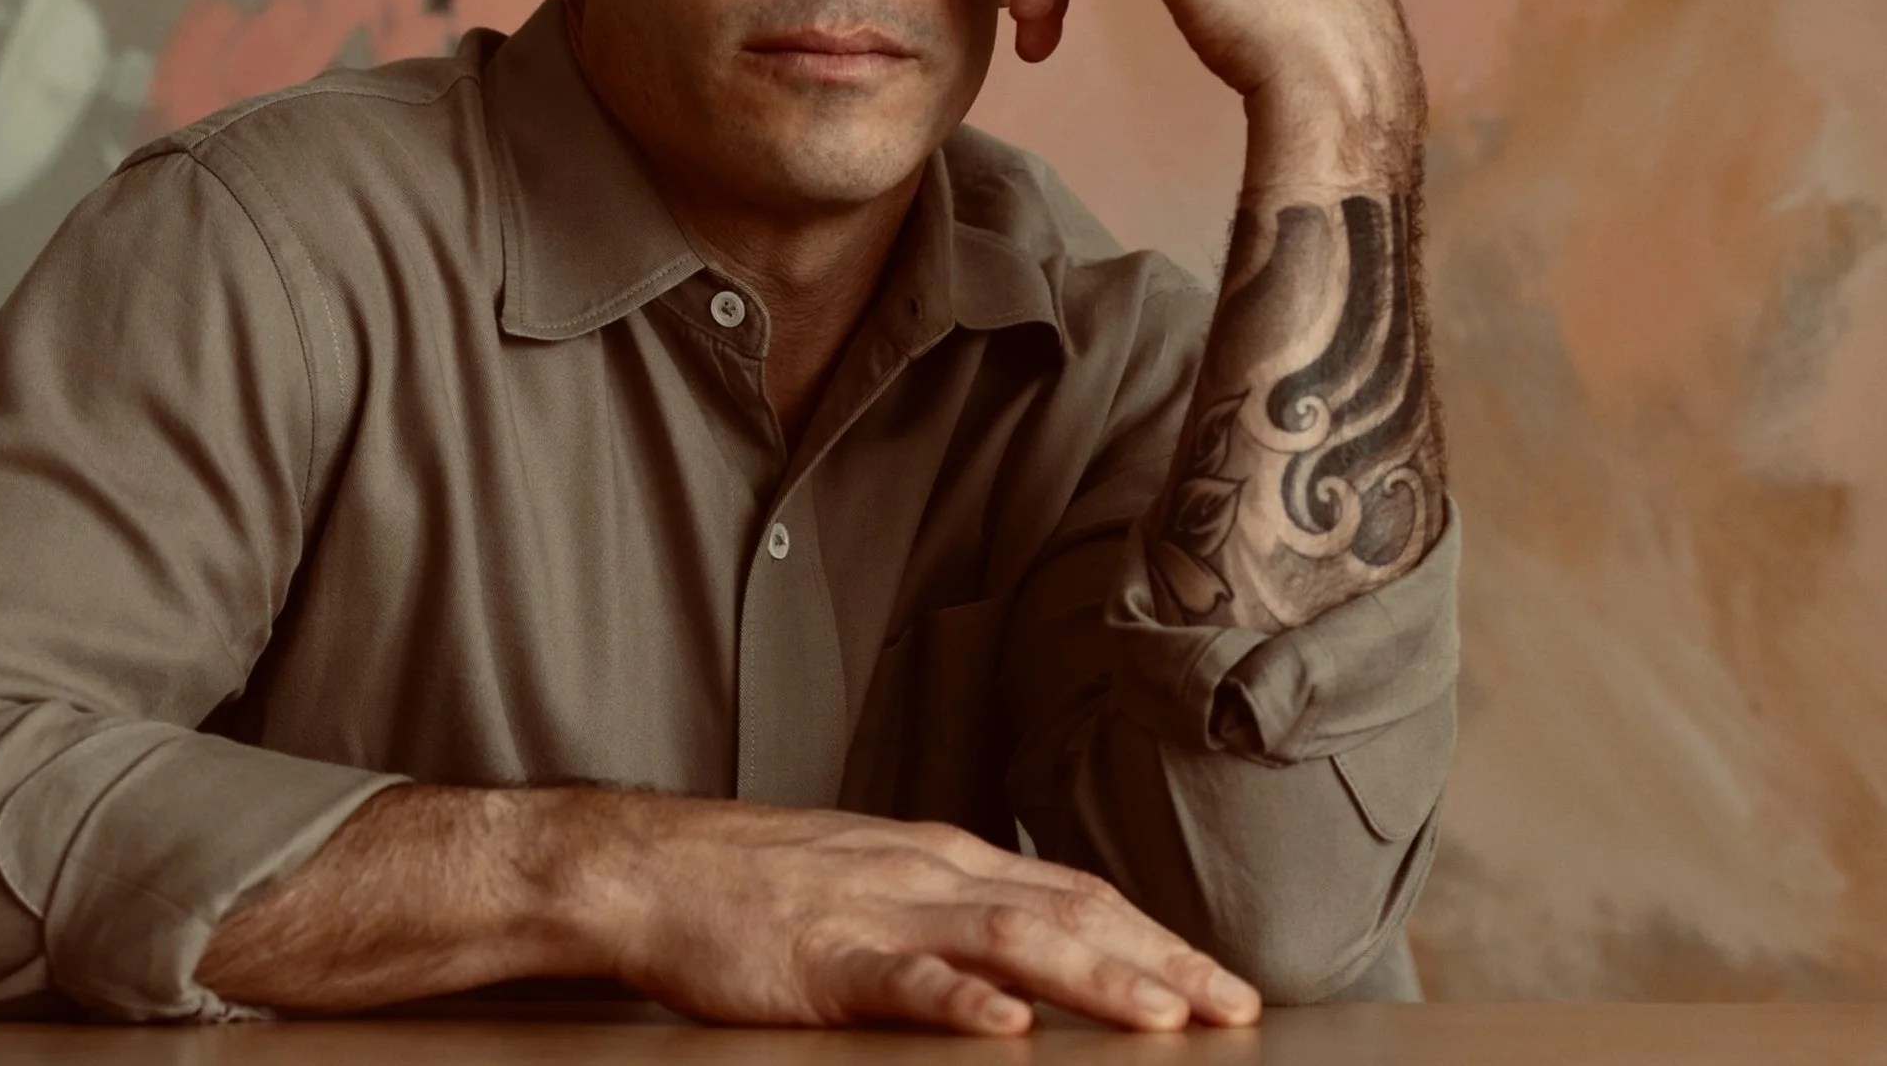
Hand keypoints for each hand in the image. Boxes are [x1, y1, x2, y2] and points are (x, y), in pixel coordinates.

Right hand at [576, 793, 1261, 1035]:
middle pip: (1068, 912)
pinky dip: (960, 1002)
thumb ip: (950, 909)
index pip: (1075, 892)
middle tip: (1235, 1006)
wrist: (651, 867)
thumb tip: (1029, 956)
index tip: (1222, 979)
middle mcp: (928, 874)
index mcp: (942, 858)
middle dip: (1160, 961)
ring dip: (1094, 980)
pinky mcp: (821, 960)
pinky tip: (1006, 1028)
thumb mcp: (873, 878)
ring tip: (1162, 1018)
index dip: (1155, 935)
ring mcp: (878, 912)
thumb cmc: (755, 884)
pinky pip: (902, 981)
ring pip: (1009, 941)